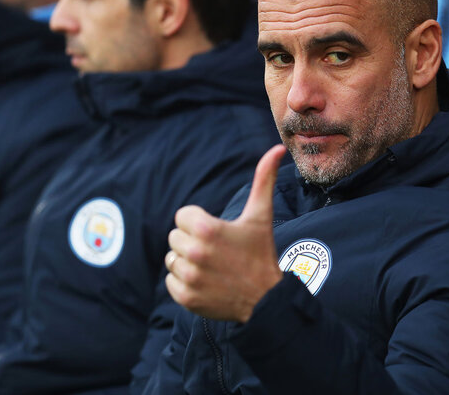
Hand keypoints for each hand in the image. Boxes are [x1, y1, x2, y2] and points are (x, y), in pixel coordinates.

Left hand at [165, 144, 285, 322]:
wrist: (266, 300)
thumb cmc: (261, 253)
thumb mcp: (260, 215)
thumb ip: (263, 179)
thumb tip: (277, 149)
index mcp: (207, 229)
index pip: (182, 216)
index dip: (199, 223)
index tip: (218, 233)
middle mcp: (194, 253)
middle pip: (175, 237)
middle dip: (193, 242)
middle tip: (218, 252)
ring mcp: (189, 277)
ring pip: (172, 259)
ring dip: (187, 262)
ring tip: (212, 267)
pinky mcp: (186, 298)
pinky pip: (171, 281)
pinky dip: (184, 283)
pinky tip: (206, 282)